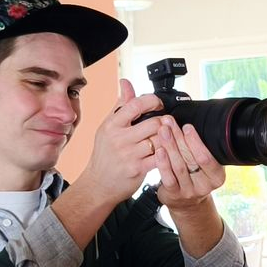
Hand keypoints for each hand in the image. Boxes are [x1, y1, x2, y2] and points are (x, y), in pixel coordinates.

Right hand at [79, 79, 171, 208]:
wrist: (98, 184)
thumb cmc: (104, 154)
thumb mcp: (108, 127)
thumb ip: (121, 105)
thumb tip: (126, 82)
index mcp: (112, 125)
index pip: (135, 105)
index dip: (152, 101)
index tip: (159, 104)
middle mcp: (119, 138)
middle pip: (154, 123)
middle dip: (165, 123)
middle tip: (166, 125)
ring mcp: (128, 154)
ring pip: (160, 140)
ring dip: (168, 139)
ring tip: (168, 139)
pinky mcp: (137, 169)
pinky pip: (160, 157)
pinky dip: (167, 154)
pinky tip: (168, 152)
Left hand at [149, 116, 225, 216]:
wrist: (186, 203)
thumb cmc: (194, 177)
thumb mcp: (204, 166)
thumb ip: (199, 149)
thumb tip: (189, 123)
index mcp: (217, 176)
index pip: (207, 158)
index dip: (196, 141)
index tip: (187, 126)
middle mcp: (205, 185)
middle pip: (191, 159)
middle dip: (179, 138)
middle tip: (169, 122)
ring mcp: (189, 192)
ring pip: (179, 166)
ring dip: (170, 146)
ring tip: (162, 130)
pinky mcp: (174, 195)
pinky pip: (168, 177)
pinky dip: (163, 163)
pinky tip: (159, 150)